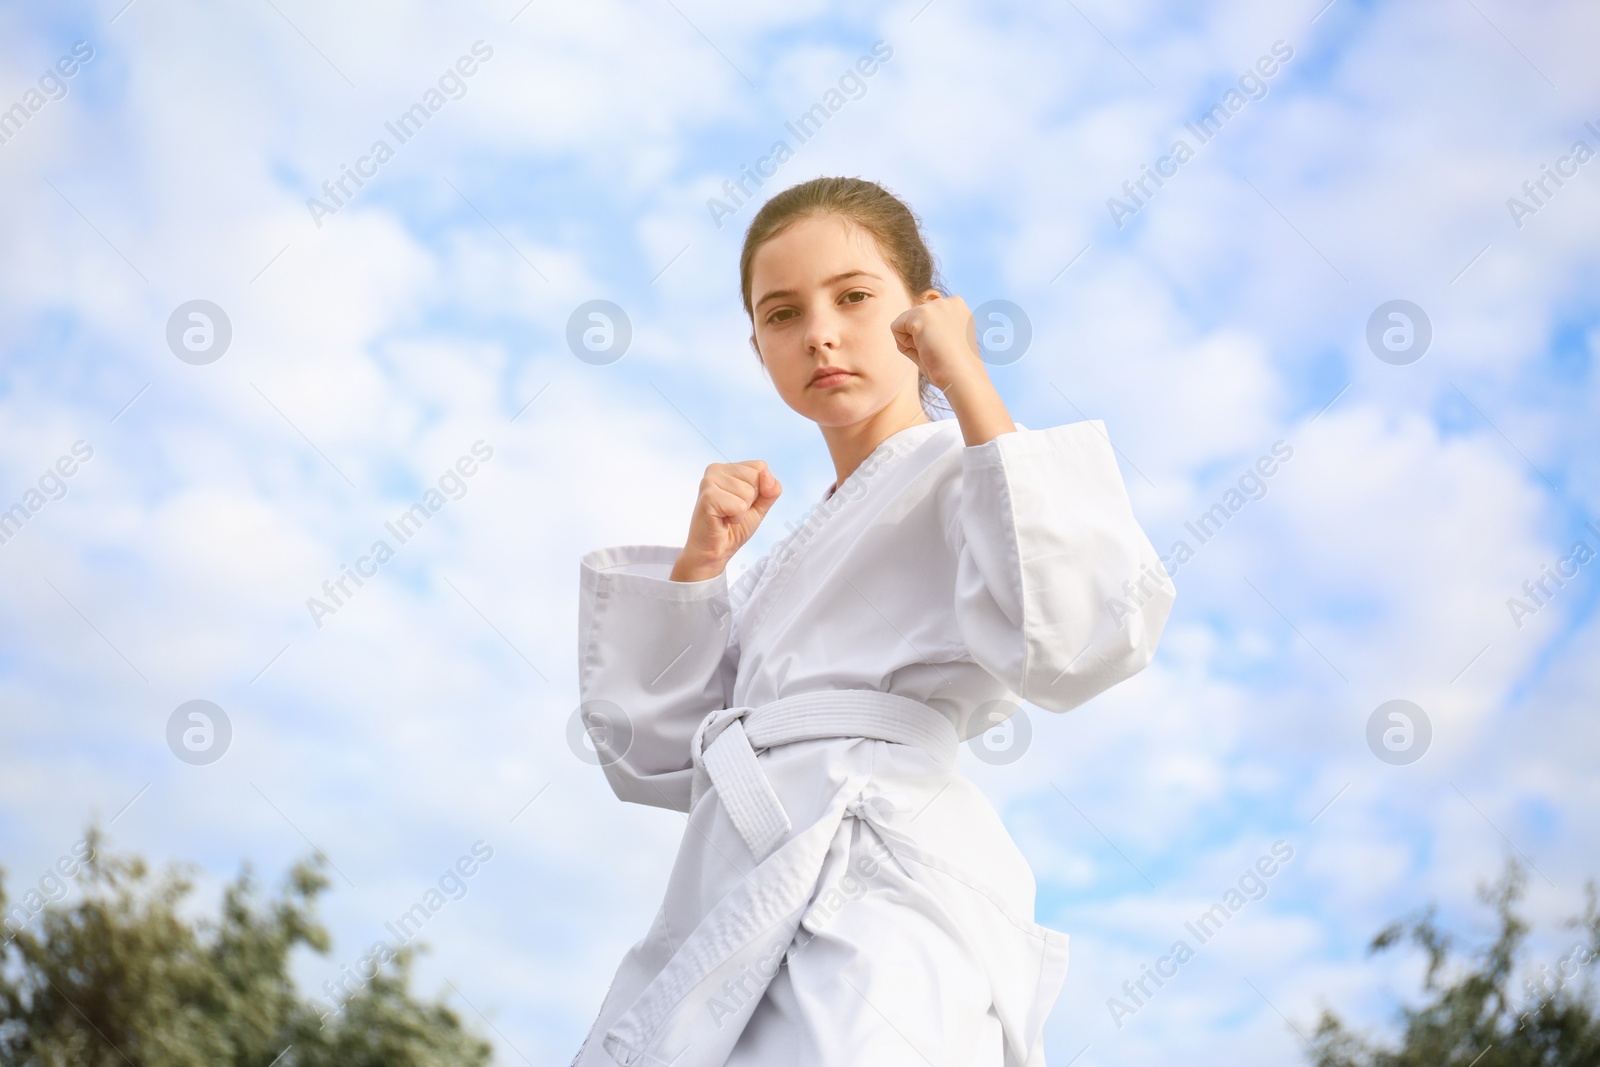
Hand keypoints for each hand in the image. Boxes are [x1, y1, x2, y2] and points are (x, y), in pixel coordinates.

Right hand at [670, 461, 781, 581]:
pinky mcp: (707, 497)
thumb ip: (770, 489)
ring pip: (748, 492)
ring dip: (742, 511)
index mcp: (726, 468)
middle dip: (751, 501)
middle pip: (756, 477)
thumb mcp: (760, 506)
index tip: (741, 503)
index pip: (760, 467)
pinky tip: (722, 521)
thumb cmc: (733, 528)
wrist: (715, 552)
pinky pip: (739, 506)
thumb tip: (767, 475)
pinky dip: (736, 518)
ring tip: (726, 516)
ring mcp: (709, 482)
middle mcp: (715, 470)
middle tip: (732, 512)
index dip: (760, 490)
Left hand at [889, 294, 987, 392]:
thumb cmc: (953, 367)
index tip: (946, 349)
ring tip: (931, 351)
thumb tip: (903, 321)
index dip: (929, 338)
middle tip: (938, 352)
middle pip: (915, 319)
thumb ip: (928, 329)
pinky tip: (923, 350)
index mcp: (958, 307)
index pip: (927, 318)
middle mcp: (949, 301)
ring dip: (912, 342)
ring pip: (904, 322)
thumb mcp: (944, 342)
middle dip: (919, 339)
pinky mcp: (921, 314)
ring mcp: (936, 305)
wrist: (963, 377)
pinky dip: (903, 343)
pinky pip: (895, 327)